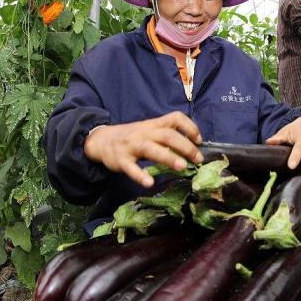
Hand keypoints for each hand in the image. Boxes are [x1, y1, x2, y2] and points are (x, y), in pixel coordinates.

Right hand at [84, 111, 203, 187]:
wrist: (101, 140)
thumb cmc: (132, 137)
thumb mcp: (149, 130)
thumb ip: (167, 135)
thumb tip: (192, 146)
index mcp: (154, 124)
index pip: (175, 118)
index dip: (190, 127)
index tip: (199, 140)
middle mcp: (144, 133)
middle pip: (168, 135)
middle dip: (186, 146)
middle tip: (198, 159)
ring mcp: (132, 145)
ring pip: (151, 149)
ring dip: (168, 157)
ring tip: (182, 167)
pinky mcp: (121, 159)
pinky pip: (131, 167)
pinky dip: (140, 175)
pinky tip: (149, 183)